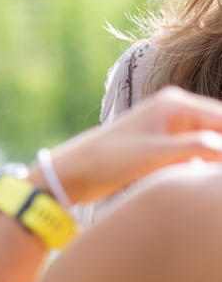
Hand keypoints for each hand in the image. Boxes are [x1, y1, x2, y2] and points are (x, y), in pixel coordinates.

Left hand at [44, 86, 221, 202]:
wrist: (74, 170)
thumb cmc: (109, 160)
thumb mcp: (154, 155)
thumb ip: (194, 148)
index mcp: (177, 103)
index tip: (221, 173)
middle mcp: (178, 109)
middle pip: (221, 129)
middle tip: (215, 176)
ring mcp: (174, 126)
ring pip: (214, 143)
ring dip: (215, 162)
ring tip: (207, 177)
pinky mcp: (168, 143)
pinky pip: (201, 154)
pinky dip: (206, 166)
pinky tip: (201, 178)